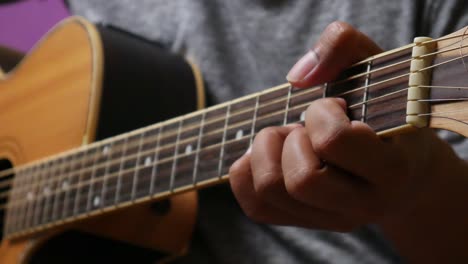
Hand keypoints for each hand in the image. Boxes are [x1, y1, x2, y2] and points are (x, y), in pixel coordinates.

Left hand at [229, 21, 467, 262]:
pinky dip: (246, 172)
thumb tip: (296, 77)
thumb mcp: (376, 66)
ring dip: (266, 152)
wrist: (403, 166)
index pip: (335, 141)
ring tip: (288, 137)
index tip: (334, 105)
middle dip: (290, 138)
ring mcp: (332, 219)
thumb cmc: (385, 111)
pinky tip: (271, 153)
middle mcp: (362, 205)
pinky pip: (255, 206)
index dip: (321, 113)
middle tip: (304, 125)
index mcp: (391, 169)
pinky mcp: (305, 223)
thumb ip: (341, 46)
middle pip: (301, 180)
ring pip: (271, 192)